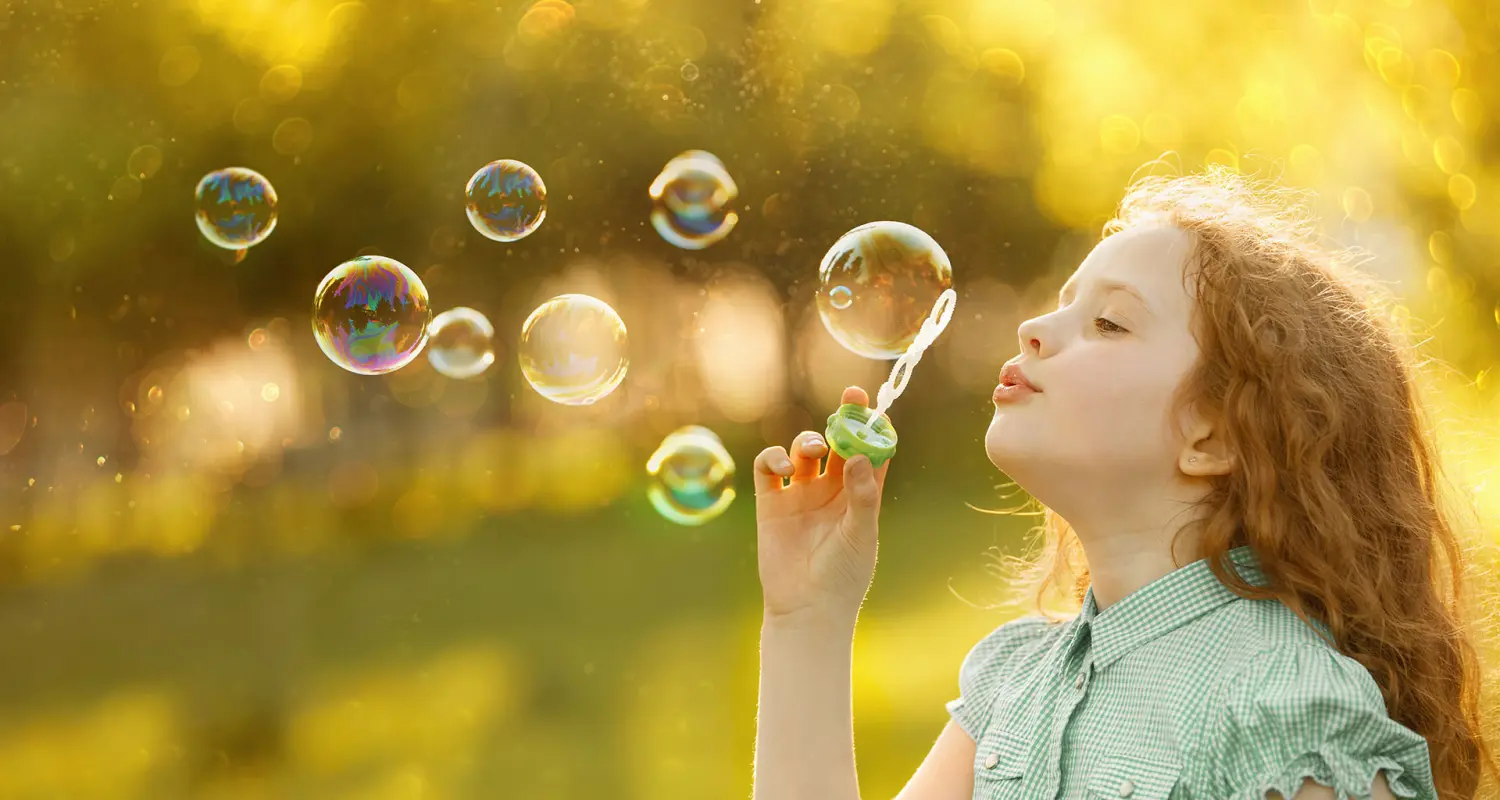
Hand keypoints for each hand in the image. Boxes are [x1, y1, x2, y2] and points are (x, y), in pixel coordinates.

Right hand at [753, 386, 891, 626]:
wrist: (807, 608)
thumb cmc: (843, 575)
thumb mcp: (861, 533)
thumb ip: (862, 495)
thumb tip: (858, 456)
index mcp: (859, 495)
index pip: (869, 452)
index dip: (873, 427)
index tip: (876, 408)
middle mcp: (831, 490)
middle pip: (837, 443)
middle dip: (844, 418)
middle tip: (851, 399)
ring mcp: (801, 494)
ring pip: (803, 450)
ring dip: (810, 440)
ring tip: (814, 449)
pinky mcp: (771, 503)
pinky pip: (768, 467)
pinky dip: (773, 457)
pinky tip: (783, 465)